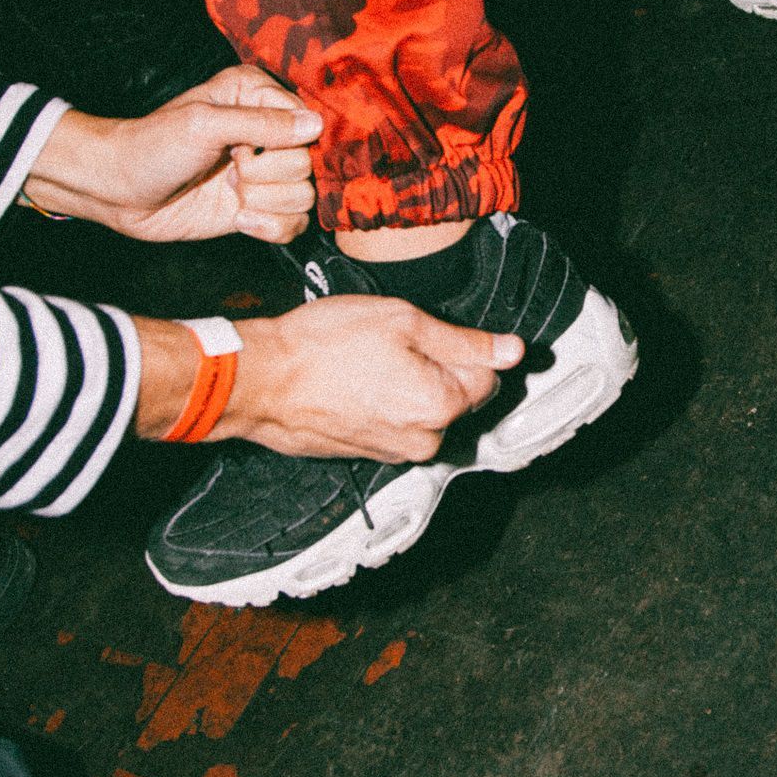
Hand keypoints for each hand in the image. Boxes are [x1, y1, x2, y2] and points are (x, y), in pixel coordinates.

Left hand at [24, 65, 320, 242]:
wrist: (121, 192)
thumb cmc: (152, 146)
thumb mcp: (204, 125)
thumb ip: (262, 123)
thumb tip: (315, 125)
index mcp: (257, 97)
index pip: (306, 123)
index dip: (278, 145)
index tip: (240, 149)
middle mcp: (268, 133)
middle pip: (307, 164)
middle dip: (266, 177)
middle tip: (229, 171)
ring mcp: (266, 173)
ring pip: (305, 196)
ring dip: (266, 203)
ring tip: (231, 194)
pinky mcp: (261, 207)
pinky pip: (296, 224)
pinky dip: (271, 228)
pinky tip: (240, 220)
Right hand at [133, 298, 524, 461]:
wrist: (263, 381)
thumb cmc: (323, 345)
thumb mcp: (403, 321)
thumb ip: (465, 341)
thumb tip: (513, 350)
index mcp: (442, 404)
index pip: (487, 375)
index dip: (462, 346)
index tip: (430, 333)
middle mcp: (426, 439)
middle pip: (457, 396)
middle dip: (438, 368)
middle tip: (393, 343)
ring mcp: (396, 452)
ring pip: (426, 411)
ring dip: (411, 386)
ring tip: (370, 362)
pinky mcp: (370, 455)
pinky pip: (396, 424)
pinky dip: (386, 404)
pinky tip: (357, 382)